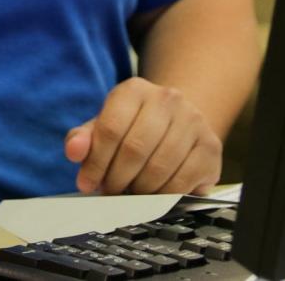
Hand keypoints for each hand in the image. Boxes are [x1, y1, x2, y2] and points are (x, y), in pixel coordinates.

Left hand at [64, 77, 221, 195]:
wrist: (178, 122)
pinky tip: (154, 193)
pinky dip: (163, 195)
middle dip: (117, 179)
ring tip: (131, 192)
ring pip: (159, 168)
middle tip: (110, 192)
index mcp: (134, 89)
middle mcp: (167, 99)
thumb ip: (83, 138)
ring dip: (139, 190)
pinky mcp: (210, 146)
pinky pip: (182, 181)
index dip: (95, 163)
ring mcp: (193, 121)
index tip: (87, 184)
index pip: (110, 129)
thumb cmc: (134, 127)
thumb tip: (74, 151)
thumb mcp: (104, 126)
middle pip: (135, 150)